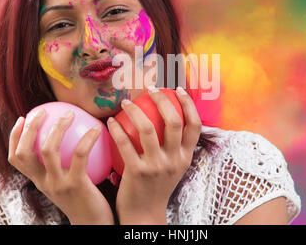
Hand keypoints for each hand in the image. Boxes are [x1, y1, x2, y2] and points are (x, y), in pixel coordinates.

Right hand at [8, 109, 113, 224]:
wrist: (94, 225)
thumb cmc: (85, 201)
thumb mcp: (66, 185)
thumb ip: (61, 167)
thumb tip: (67, 140)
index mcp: (39, 182)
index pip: (16, 159)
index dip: (15, 137)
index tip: (22, 118)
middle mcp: (44, 183)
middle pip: (24, 152)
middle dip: (30, 128)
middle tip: (43, 111)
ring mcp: (58, 184)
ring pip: (48, 150)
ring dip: (57, 128)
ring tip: (69, 114)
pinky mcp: (76, 184)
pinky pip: (79, 154)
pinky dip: (87, 138)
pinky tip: (97, 128)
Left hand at [107, 86, 201, 223]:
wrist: (144, 215)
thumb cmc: (157, 188)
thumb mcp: (173, 168)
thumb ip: (174, 147)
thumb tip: (168, 117)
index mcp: (185, 157)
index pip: (195, 125)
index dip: (188, 104)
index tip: (178, 89)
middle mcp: (174, 160)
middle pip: (173, 121)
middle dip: (162, 100)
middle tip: (150, 89)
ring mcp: (156, 166)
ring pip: (147, 128)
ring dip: (135, 110)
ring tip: (125, 102)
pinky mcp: (137, 172)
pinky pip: (125, 143)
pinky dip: (117, 129)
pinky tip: (110, 121)